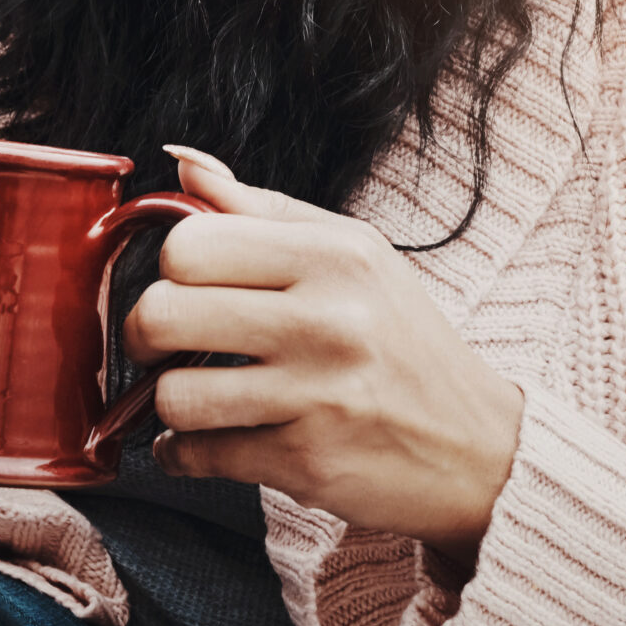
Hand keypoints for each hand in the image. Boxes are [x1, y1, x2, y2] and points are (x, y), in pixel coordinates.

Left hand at [124, 144, 522, 572]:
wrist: (481, 449)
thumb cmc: (403, 340)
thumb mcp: (352, 252)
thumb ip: (260, 209)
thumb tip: (182, 163)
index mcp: (333, 254)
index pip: (190, 242)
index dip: (169, 267)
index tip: (181, 286)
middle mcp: (327, 319)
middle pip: (164, 313)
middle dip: (144, 333)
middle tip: (162, 342)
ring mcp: (317, 395)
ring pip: (173, 394)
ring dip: (168, 402)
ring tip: (193, 395)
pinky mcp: (308, 462)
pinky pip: (200, 455)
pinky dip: (185, 454)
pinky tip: (201, 443)